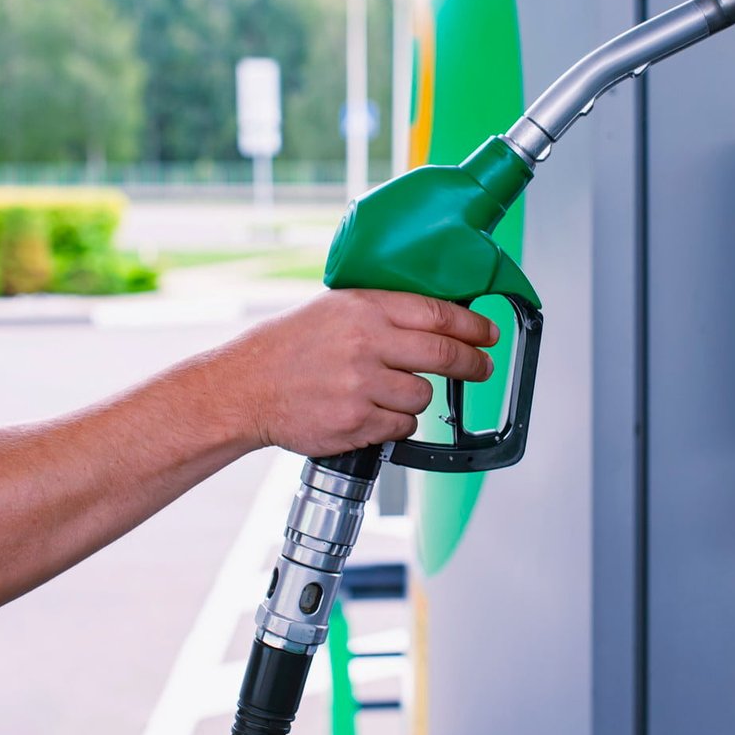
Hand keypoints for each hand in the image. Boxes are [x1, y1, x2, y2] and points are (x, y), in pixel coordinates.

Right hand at [214, 290, 498, 456]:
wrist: (246, 387)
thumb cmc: (289, 347)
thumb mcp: (335, 308)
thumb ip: (383, 312)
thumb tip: (438, 320)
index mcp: (364, 308)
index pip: (438, 314)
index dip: (472, 326)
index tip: (488, 334)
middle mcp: (366, 344)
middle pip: (444, 356)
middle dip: (473, 365)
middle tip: (482, 368)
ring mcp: (361, 386)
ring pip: (423, 396)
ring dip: (416, 397)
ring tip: (390, 391)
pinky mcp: (356, 423)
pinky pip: (402, 427)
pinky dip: (396, 423)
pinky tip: (373, 411)